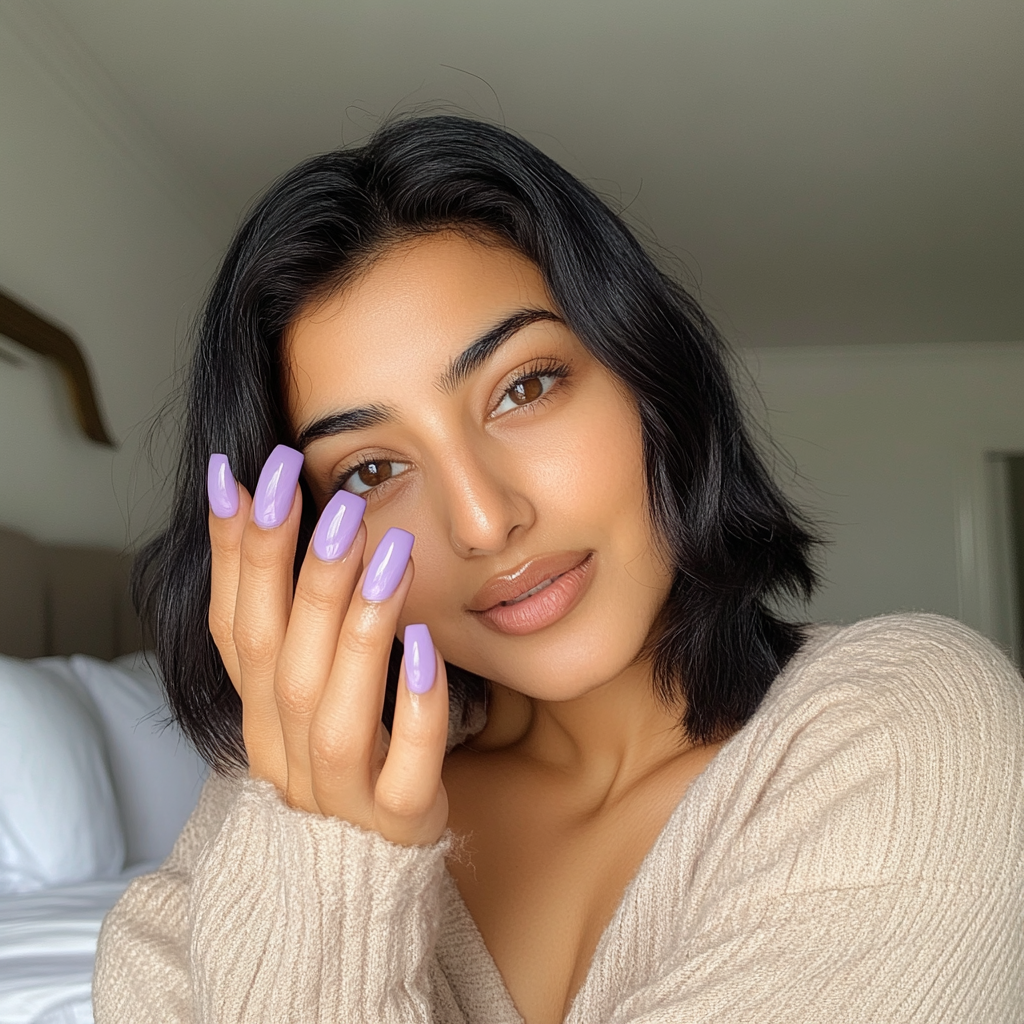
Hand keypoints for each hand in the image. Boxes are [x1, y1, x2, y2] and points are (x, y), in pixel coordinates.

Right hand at [205, 446, 449, 846]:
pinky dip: (413, 708)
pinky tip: (428, 648)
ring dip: (359, 626)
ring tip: (390, 553)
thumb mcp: (304, 681)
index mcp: (257, 712)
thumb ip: (287, 606)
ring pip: (335, 708)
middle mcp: (283, 750)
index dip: (235, 551)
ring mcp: (338, 792)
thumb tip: (251, 499)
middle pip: (279, 658)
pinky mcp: (396, 818)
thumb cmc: (342, 752)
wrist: (358, 874)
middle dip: (300, 575)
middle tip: (332, 503)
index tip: (251, 473)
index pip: (232, 626)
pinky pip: (405, 768)